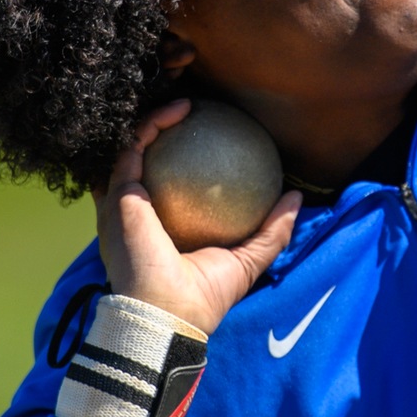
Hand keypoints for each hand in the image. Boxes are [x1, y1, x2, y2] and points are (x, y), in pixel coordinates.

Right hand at [93, 99, 301, 334]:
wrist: (171, 314)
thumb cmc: (205, 296)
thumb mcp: (248, 260)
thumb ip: (272, 231)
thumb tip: (296, 197)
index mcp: (156, 229)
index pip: (161, 188)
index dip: (176, 160)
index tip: (208, 139)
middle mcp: (133, 213)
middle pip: (140, 163)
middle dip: (157, 133)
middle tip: (192, 115)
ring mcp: (122, 202)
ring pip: (131, 146)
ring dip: (155, 118)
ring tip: (187, 102)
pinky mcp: (119, 194)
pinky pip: (133, 146)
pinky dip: (154, 123)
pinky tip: (182, 109)